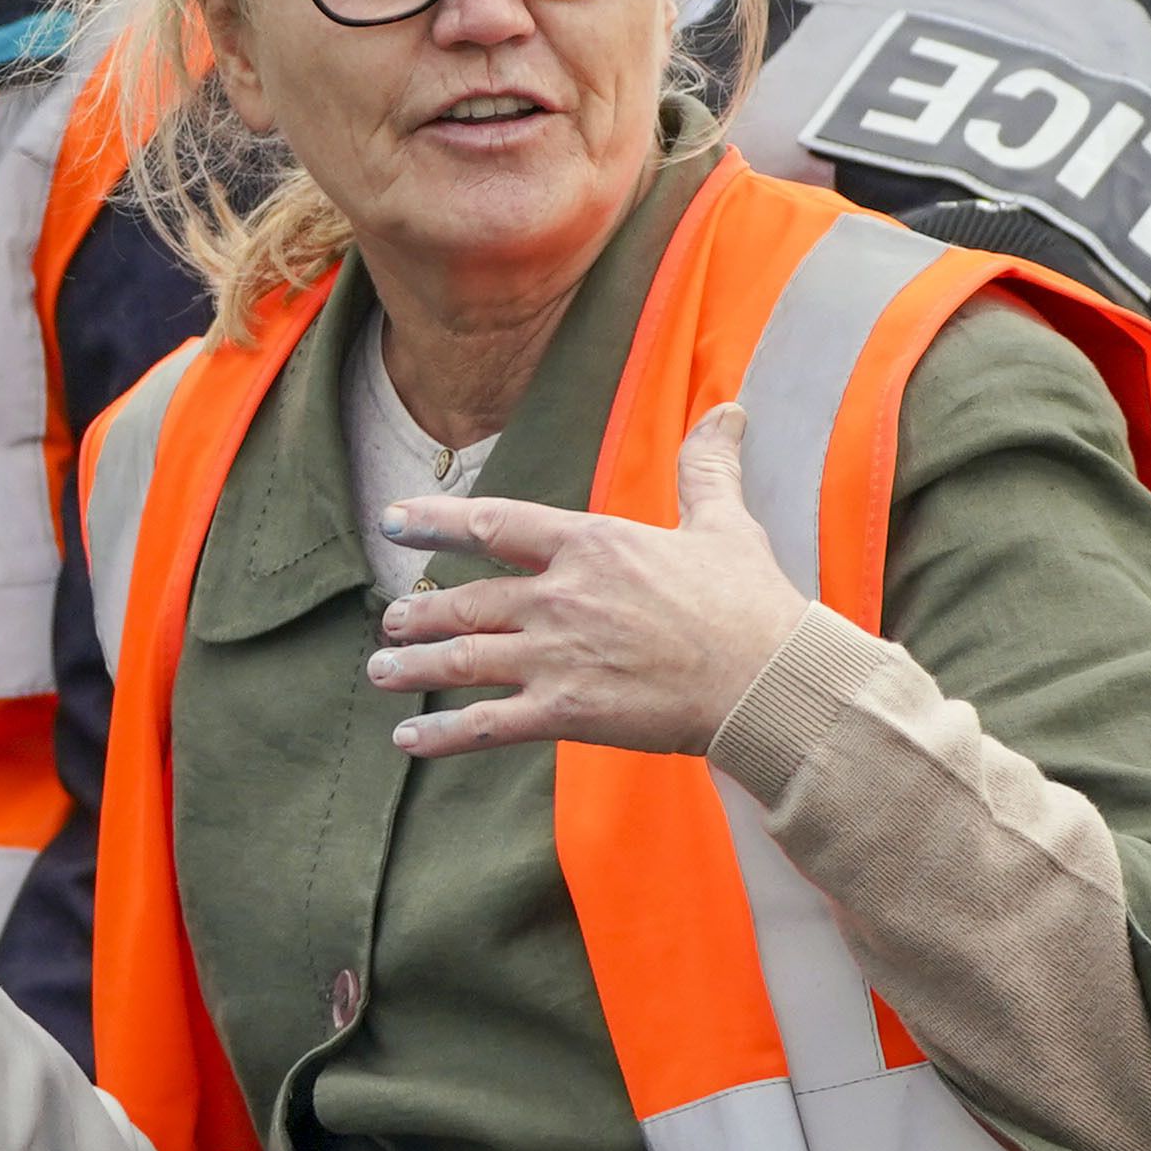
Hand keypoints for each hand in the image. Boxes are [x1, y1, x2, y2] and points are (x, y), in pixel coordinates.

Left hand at [364, 402, 816, 757]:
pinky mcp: (566, 712)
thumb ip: (707, 467)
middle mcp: (560, 598)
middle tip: (392, 620)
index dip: (436, 521)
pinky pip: (486, 724)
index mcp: (590, 545)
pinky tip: (407, 740)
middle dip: (421, 613)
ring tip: (380, 669)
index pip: (494, 524)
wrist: (770, 682)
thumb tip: (730, 409)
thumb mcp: (724, 524)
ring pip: (463, 659)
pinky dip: (442, 733)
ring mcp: (556, 656)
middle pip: (468, 602)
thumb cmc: (752, 604)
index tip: (393, 521)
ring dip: (414, 667)